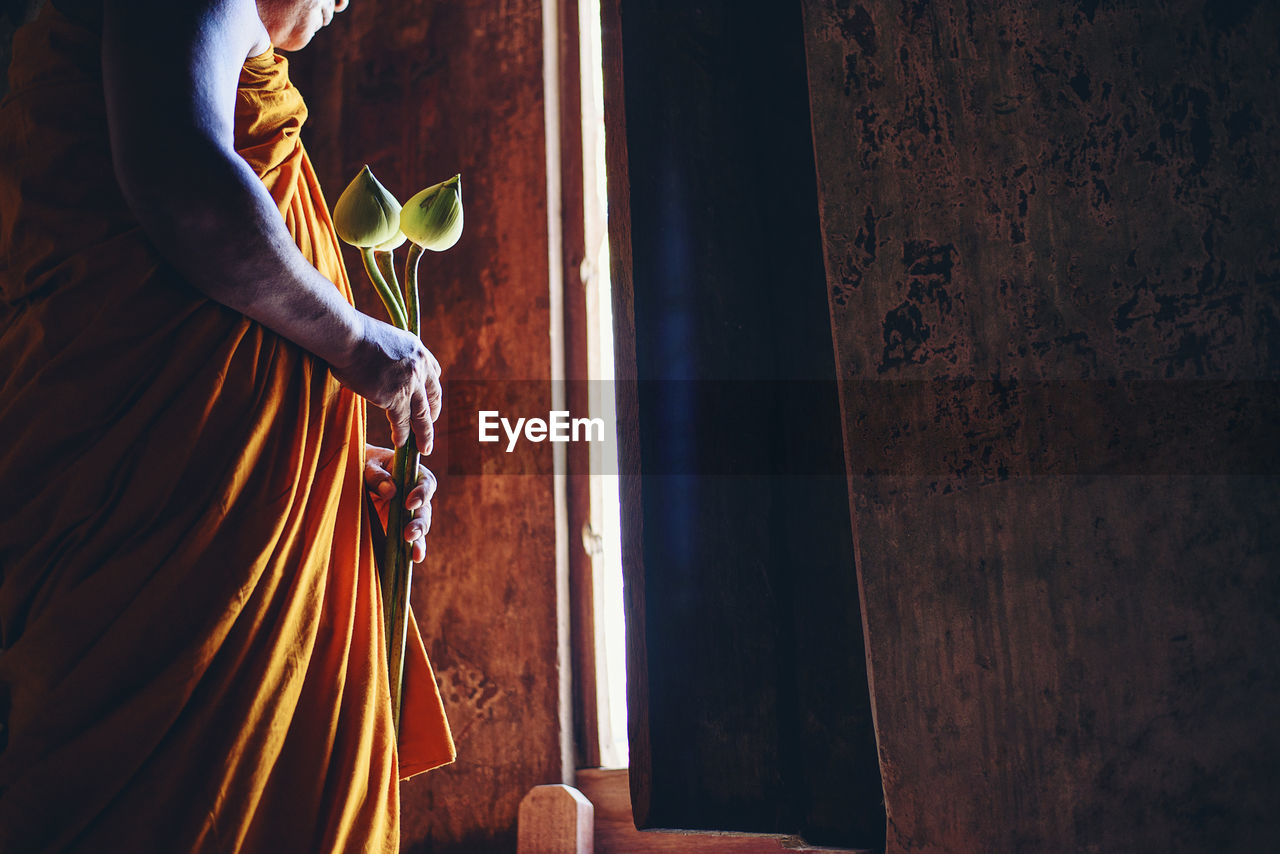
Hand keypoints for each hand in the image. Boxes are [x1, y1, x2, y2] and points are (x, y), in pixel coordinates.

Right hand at [332, 314, 442, 452]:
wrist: (347, 336)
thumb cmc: (355, 334)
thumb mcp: (386, 337)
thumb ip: (393, 353)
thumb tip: (382, 361)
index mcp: (418, 350)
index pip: (434, 373)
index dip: (430, 389)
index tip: (429, 399)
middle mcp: (420, 367)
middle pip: (433, 397)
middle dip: (432, 414)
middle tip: (429, 426)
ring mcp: (410, 384)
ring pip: (422, 415)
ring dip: (424, 434)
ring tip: (424, 448)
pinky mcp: (395, 398)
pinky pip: (402, 421)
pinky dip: (402, 434)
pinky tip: (401, 443)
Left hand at [364, 444, 435, 562]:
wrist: (349, 473)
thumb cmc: (361, 463)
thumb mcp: (366, 464)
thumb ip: (376, 476)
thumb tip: (390, 491)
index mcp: (411, 473)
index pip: (425, 483)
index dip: (422, 494)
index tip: (409, 504)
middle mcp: (413, 495)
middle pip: (425, 510)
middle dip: (419, 523)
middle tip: (408, 533)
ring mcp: (406, 513)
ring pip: (420, 527)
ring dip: (418, 539)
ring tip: (414, 553)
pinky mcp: (397, 527)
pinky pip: (408, 540)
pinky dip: (412, 550)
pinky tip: (413, 559)